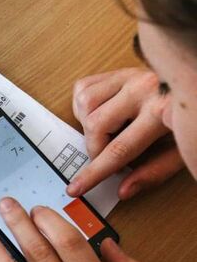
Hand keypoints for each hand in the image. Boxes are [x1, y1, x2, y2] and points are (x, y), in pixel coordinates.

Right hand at [67, 68, 182, 198]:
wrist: (196, 86)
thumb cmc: (189, 119)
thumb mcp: (181, 150)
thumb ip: (154, 172)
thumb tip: (124, 190)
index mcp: (160, 111)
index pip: (119, 149)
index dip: (95, 173)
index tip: (77, 187)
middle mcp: (142, 89)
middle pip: (96, 125)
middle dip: (94, 148)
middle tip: (103, 155)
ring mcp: (128, 76)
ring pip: (85, 104)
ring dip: (87, 124)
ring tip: (106, 131)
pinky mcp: (118, 71)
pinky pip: (83, 88)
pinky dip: (84, 106)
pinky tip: (101, 113)